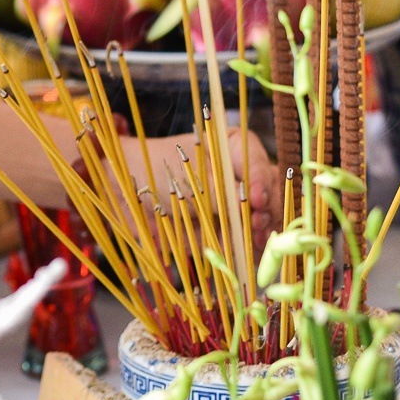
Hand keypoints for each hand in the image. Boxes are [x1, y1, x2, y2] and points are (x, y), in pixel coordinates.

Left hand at [118, 128, 278, 255]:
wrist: (131, 192)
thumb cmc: (158, 171)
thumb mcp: (188, 177)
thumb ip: (219, 192)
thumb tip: (252, 206)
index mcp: (232, 147)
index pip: (258, 162)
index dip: (261, 181)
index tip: (257, 200)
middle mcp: (241, 174)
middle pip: (268, 193)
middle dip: (265, 210)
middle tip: (256, 224)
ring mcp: (238, 202)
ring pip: (262, 218)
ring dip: (259, 231)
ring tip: (253, 241)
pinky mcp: (230, 225)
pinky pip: (246, 238)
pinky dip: (247, 245)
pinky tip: (247, 252)